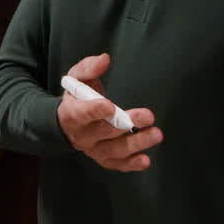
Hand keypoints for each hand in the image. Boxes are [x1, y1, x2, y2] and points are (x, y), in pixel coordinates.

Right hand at [56, 53, 161, 171]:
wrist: (67, 123)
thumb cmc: (76, 97)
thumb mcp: (77, 78)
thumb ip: (89, 67)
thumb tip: (105, 59)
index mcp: (71, 114)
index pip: (81, 114)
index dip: (95, 111)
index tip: (110, 106)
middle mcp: (81, 135)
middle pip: (104, 132)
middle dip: (126, 124)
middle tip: (148, 115)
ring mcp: (93, 149)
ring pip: (114, 150)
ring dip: (136, 144)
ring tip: (155, 134)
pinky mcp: (104, 158)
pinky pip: (117, 165)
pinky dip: (131, 164)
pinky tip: (145, 160)